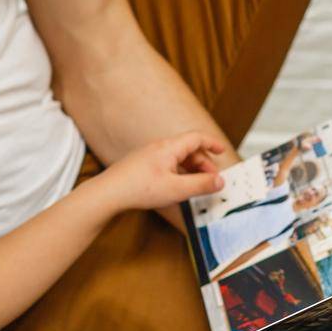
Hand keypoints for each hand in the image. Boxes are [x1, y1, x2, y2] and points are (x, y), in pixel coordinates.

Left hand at [101, 132, 225, 212]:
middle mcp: (159, 147)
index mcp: (169, 147)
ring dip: (191, 169)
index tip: (222, 151)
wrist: (109, 192)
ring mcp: (150, 155)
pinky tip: (178, 187)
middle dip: (203, 163)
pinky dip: (179, 173)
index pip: (197, 138)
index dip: (212, 143)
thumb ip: (201, 185)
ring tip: (197, 185)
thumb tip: (219, 181)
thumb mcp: (176, 189)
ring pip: (177, 158)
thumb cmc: (138, 188)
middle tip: (212, 178)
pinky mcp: (142, 165)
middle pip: (188, 149)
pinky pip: (167, 164)